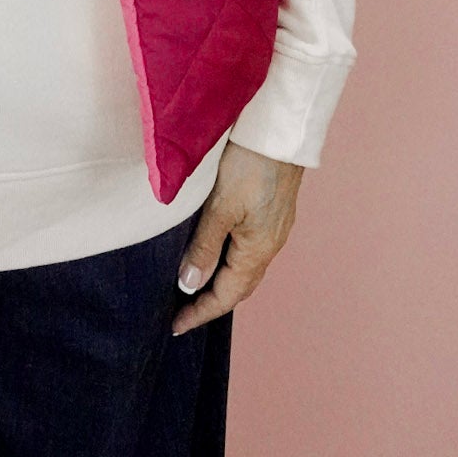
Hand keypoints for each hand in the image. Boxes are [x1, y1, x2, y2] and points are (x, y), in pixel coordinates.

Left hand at [171, 138, 302, 335]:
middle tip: (182, 311)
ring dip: (221, 282)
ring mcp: (274, 228)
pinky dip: (230, 261)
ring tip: (194, 286)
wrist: (281, 130)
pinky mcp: (273, 211)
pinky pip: (249, 250)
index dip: (200, 312)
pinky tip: (216, 252)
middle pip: (238, 287)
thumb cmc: (251, 164)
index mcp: (257, 250)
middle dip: (211, 302)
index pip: (226, 296)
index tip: (175, 326)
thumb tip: (190, 284)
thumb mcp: (220, 206)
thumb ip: (205, 246)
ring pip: (244, 268)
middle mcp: (270, 245)